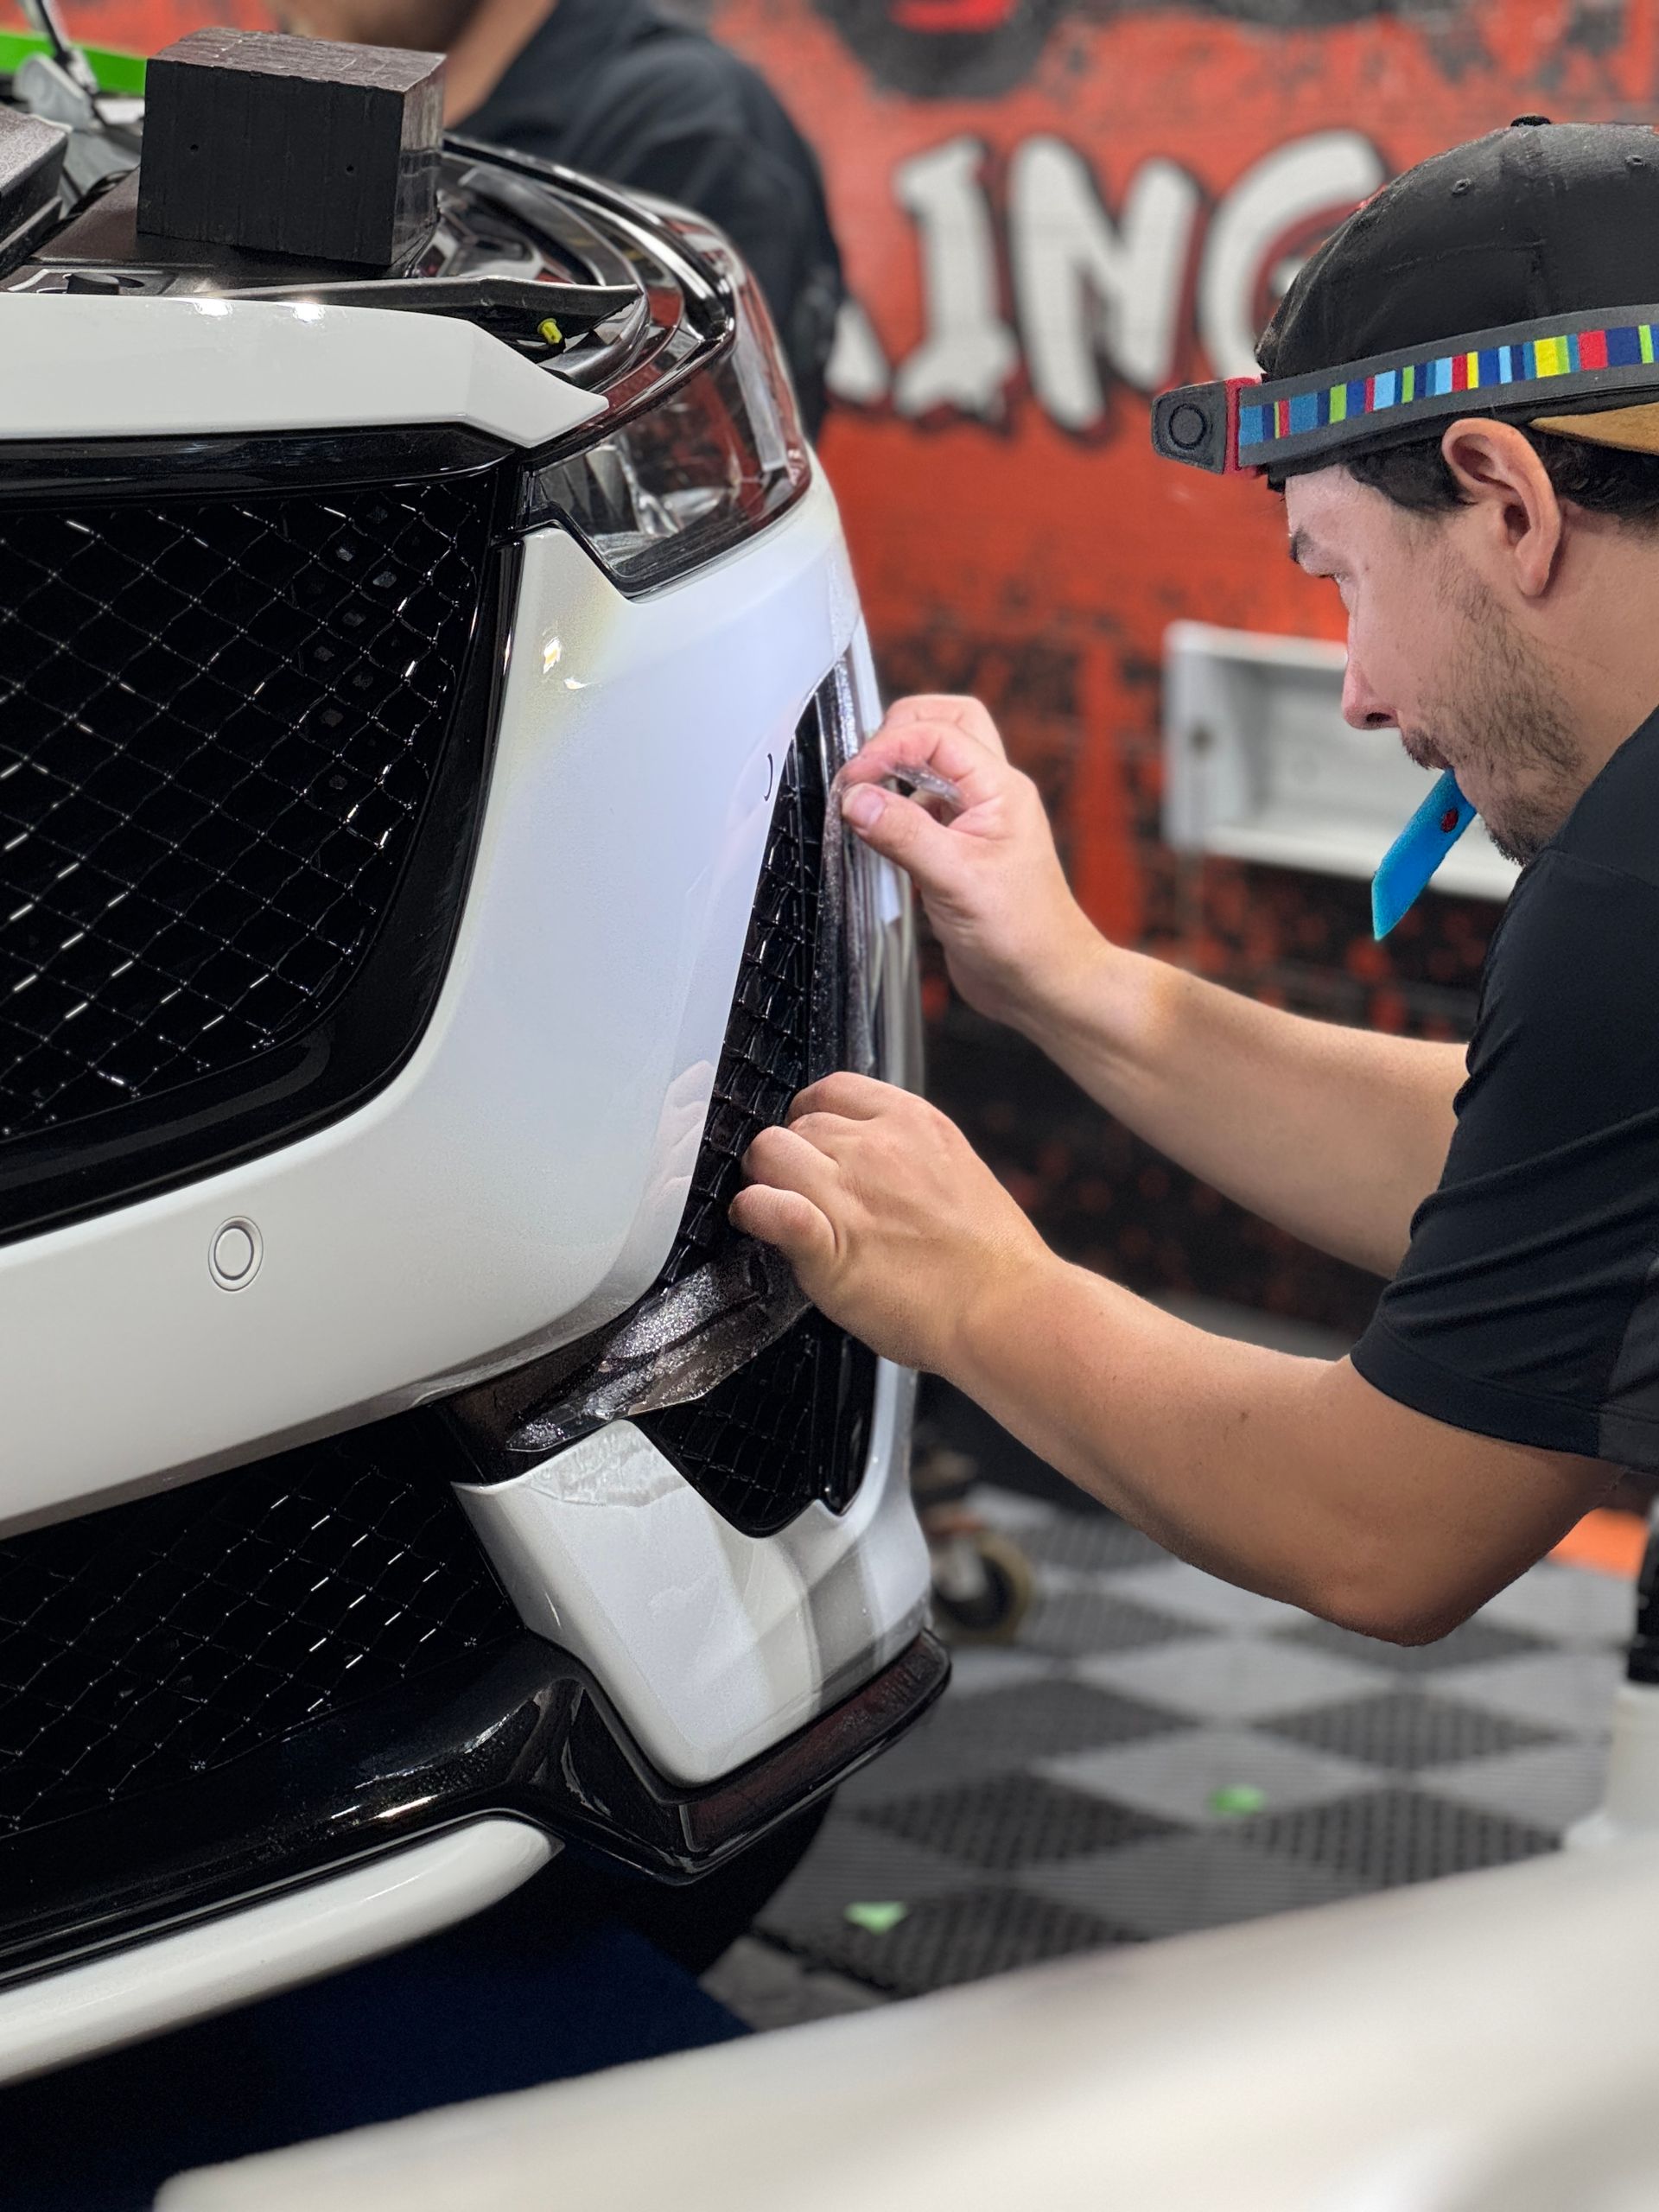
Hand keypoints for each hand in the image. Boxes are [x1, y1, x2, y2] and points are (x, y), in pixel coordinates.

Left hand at [728, 1072, 1054, 1373]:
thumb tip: (867, 1160)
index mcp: (914, 1122)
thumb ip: (908, 1155)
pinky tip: (757, 1224)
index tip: (813, 1145)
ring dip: (764, 1179)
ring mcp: (851, 1192)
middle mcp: (878, 1146)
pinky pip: (766, 1206)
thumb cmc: (991, 1259)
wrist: (1008, 1309)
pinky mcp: (829, 1243)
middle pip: (798, 1123)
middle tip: (798, 1191)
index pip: (833, 1089)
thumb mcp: (956, 1171)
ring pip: (769, 1151)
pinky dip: (753, 1212)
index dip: (812, 1117)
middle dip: (791, 1155)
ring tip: (774, 1208)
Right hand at [838, 694, 1100, 1033]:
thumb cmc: (1022, 936)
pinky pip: (922, 807)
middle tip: (861, 769)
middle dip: (897, 732)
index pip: (939, 733)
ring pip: (932, 764)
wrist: (1042, 983)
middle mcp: (989, 796)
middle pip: (944, 725)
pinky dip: (895, 808)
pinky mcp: (957, 849)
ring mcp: (973, 820)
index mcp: (1000, 789)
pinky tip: (879, 835)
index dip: (889, 746)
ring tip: (865, 802)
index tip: (854, 780)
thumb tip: (856, 799)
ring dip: (896, 771)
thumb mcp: (956, 881)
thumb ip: (903, 835)